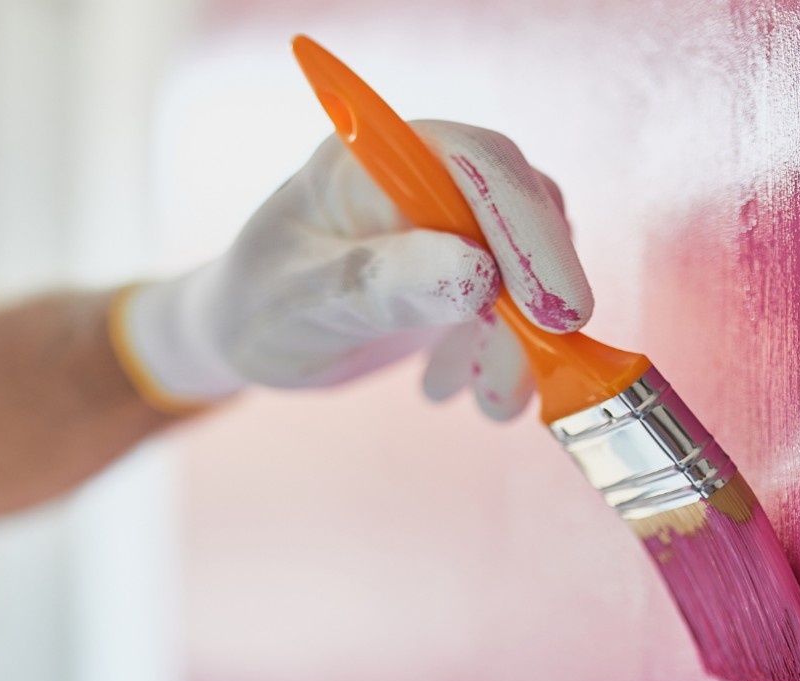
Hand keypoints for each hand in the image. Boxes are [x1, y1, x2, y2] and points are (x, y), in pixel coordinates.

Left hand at [113, 120, 592, 418]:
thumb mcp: (304, 299)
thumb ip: (381, 282)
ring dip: (521, 339)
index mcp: (374, 157)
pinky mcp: (462, 265)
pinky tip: (450, 387)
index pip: (475, 164)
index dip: (526, 227)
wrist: (244, 336)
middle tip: (535, 367)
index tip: (555, 307)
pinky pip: (514, 302)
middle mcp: (420, 175)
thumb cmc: (258, 306)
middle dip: (536, 295)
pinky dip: (500, 352)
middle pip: (519, 211)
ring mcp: (446, 220)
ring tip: (490, 404)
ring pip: (526, 264)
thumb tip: (480, 274)